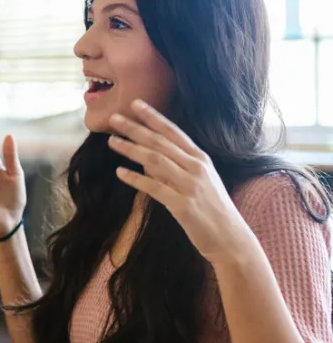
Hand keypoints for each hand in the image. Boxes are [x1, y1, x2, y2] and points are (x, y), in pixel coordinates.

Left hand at [107, 99, 258, 265]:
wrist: (231, 239)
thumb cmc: (211, 209)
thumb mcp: (198, 181)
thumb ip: (175, 167)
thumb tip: (146, 158)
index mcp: (201, 158)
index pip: (173, 131)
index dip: (153, 117)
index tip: (135, 104)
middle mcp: (196, 167)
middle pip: (160, 142)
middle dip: (135, 128)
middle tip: (114, 118)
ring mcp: (190, 185)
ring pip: (155, 161)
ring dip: (131, 149)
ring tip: (111, 141)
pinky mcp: (183, 205)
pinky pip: (154, 187)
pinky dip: (136, 179)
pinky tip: (119, 173)